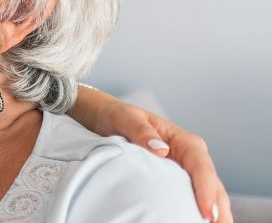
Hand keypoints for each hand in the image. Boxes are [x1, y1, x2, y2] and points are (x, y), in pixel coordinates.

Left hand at [97, 101, 230, 222]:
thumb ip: (141, 131)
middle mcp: (191, 157)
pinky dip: (199, 211)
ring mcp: (187, 171)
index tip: (207, 211)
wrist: (111, 119)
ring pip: (209, 194)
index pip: (201, 167)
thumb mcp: (127, 119)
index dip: (206, 190)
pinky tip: (199, 222)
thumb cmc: (121, 118)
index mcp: (185, 142)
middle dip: (218, 207)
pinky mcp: (179, 181)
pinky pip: (194, 197)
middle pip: (212, 185)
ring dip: (215, 212)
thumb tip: (161, 150)